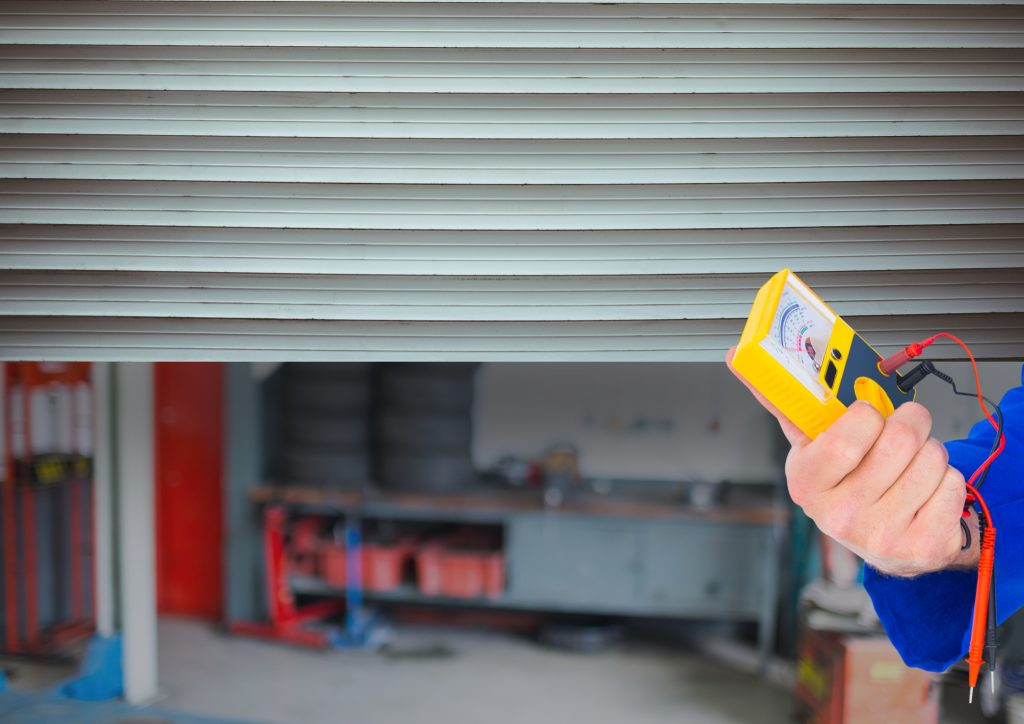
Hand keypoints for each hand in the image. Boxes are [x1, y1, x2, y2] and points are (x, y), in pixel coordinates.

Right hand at [726, 346, 976, 576]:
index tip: (866, 414)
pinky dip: (946, 480)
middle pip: (898, 442)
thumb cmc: (844, 482)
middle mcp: (841, 516)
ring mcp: (883, 535)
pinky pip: (953, 485)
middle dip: (909, 420)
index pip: (846, 440)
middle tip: (902, 423)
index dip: (866, 416)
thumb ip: (783, 400)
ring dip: (929, 450)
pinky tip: (924, 490)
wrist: (879, 538)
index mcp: (807, 484)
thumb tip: (739, 355)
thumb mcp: (810, 445)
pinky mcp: (924, 546)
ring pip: (932, 458)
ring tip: (909, 462)